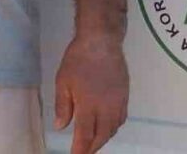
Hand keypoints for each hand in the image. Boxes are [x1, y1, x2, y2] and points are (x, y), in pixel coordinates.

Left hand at [53, 33, 128, 153]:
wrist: (102, 43)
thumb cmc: (77, 60)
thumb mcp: (63, 82)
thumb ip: (63, 106)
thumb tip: (61, 127)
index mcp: (89, 106)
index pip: (85, 135)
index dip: (81, 149)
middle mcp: (106, 109)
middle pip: (102, 136)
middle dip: (92, 147)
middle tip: (83, 152)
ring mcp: (118, 103)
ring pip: (113, 129)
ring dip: (103, 138)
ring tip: (93, 142)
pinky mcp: (125, 97)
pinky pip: (120, 119)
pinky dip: (112, 128)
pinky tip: (106, 127)